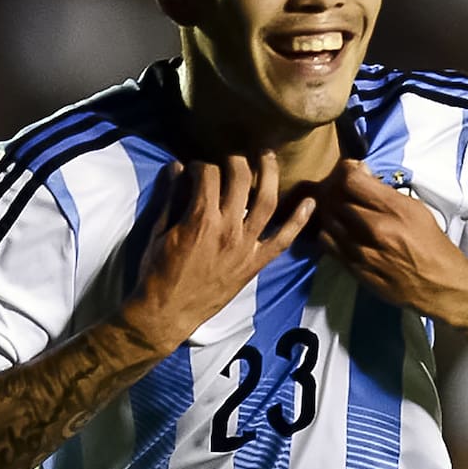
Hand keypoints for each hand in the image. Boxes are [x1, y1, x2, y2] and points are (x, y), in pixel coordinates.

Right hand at [126, 152, 314, 350]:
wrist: (167, 312)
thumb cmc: (156, 272)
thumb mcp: (158, 231)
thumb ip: (170, 197)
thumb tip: (176, 167)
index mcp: (200, 219)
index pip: (208, 175)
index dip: (201, 165)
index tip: (196, 169)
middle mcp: (228, 228)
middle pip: (240, 179)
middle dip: (235, 161)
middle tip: (230, 158)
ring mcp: (245, 246)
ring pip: (266, 201)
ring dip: (269, 173)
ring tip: (267, 156)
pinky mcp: (255, 263)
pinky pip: (283, 239)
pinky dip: (299, 220)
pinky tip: (311, 201)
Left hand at [316, 160, 467, 325]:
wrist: (438, 285)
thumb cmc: (431, 244)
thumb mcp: (416, 209)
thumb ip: (386, 193)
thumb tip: (361, 174)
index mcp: (396, 210)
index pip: (352, 181)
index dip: (346, 171)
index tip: (350, 171)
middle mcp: (377, 229)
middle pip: (336, 198)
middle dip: (336, 188)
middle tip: (342, 188)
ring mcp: (363, 251)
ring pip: (328, 219)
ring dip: (330, 209)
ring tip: (340, 208)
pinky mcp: (354, 269)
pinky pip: (328, 243)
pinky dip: (329, 231)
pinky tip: (339, 229)